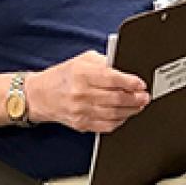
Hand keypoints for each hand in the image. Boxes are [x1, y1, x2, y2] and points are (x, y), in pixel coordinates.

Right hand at [24, 51, 148, 132]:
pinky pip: (106, 126)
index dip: (130, 82)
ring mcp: (81, 111)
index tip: (141, 83)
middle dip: (135, 98)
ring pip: (114, 113)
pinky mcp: (81, 124)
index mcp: (82, 73)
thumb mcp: (82, 60)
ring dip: (131, 110)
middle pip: (116, 98)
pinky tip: (124, 115)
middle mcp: (81, 93)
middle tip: (145, 96)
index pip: (111, 78)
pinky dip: (119, 121)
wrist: (40, 95)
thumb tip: (125, 68)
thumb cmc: (63, 76)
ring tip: (139, 105)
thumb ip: (104, 62)